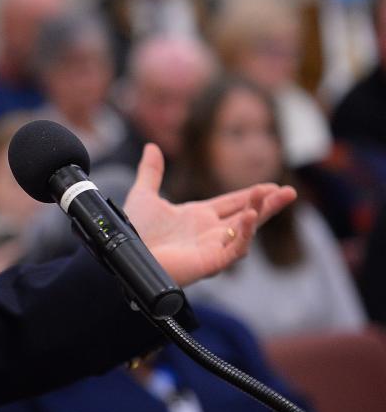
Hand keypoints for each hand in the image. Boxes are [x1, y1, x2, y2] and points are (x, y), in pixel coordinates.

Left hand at [122, 144, 296, 285]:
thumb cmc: (133, 231)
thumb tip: (152, 147)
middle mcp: (208, 234)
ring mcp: (211, 249)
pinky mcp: (209, 264)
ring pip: (244, 232)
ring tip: (273, 196)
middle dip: (267, 205)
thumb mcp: (144, 195)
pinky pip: (234, 250)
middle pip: (246, 217)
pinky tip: (249, 217)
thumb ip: (151, 172)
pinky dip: (244, 235)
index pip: (232, 203)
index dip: (252, 195)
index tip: (271, 186)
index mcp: (197, 218)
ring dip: (259, 214)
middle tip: (288, 192)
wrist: (123, 254)